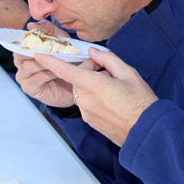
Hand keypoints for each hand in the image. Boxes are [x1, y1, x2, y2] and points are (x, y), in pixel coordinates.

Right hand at [12, 20, 74, 104]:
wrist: (78, 81)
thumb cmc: (68, 59)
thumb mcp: (61, 40)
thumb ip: (47, 30)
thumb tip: (30, 25)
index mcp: (26, 48)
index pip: (11, 40)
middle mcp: (21, 61)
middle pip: (19, 52)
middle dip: (32, 49)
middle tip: (46, 48)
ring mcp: (23, 75)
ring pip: (27, 65)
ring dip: (43, 62)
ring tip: (58, 61)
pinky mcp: (29, 88)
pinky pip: (35, 79)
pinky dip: (46, 74)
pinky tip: (56, 72)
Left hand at [34, 48, 157, 145]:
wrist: (146, 131)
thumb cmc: (140, 101)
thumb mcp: (128, 73)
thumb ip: (107, 59)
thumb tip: (93, 52)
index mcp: (92, 85)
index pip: (64, 70)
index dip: (49, 61)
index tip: (37, 54)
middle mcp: (84, 99)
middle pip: (77, 79)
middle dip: (88, 71)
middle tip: (108, 71)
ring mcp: (86, 112)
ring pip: (82, 91)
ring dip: (92, 84)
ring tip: (114, 86)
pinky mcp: (90, 121)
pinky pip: (87, 103)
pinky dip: (94, 96)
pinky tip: (113, 98)